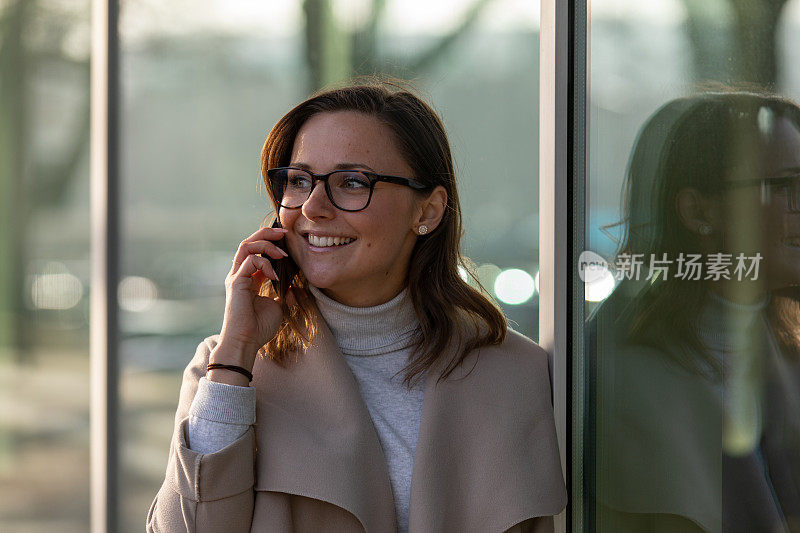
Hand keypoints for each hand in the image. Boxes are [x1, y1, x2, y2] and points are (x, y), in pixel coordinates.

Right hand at [216, 226, 293, 371]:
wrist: (246, 342)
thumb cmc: (259, 328)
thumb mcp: (277, 307)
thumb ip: (283, 294)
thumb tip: (294, 287)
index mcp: (249, 279)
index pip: (257, 252)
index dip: (271, 243)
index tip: (287, 240)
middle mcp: (240, 275)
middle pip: (248, 243)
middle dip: (266, 233)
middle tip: (284, 232)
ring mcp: (236, 277)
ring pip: (246, 246)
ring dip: (265, 244)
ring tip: (281, 253)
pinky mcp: (235, 282)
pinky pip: (249, 261)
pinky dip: (264, 263)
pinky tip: (275, 275)